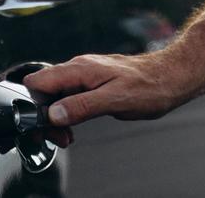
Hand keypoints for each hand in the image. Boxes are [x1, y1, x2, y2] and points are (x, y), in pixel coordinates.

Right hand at [23, 53, 185, 130]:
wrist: (171, 77)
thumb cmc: (148, 87)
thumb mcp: (115, 100)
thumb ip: (82, 105)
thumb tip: (53, 113)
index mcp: (80, 69)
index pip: (38, 81)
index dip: (34, 104)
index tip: (44, 125)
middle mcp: (79, 68)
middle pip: (43, 90)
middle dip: (45, 115)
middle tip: (60, 137)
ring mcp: (85, 74)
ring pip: (56, 94)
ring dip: (56, 116)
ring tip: (68, 135)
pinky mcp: (92, 82)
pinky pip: (69, 96)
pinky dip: (67, 112)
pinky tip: (75, 126)